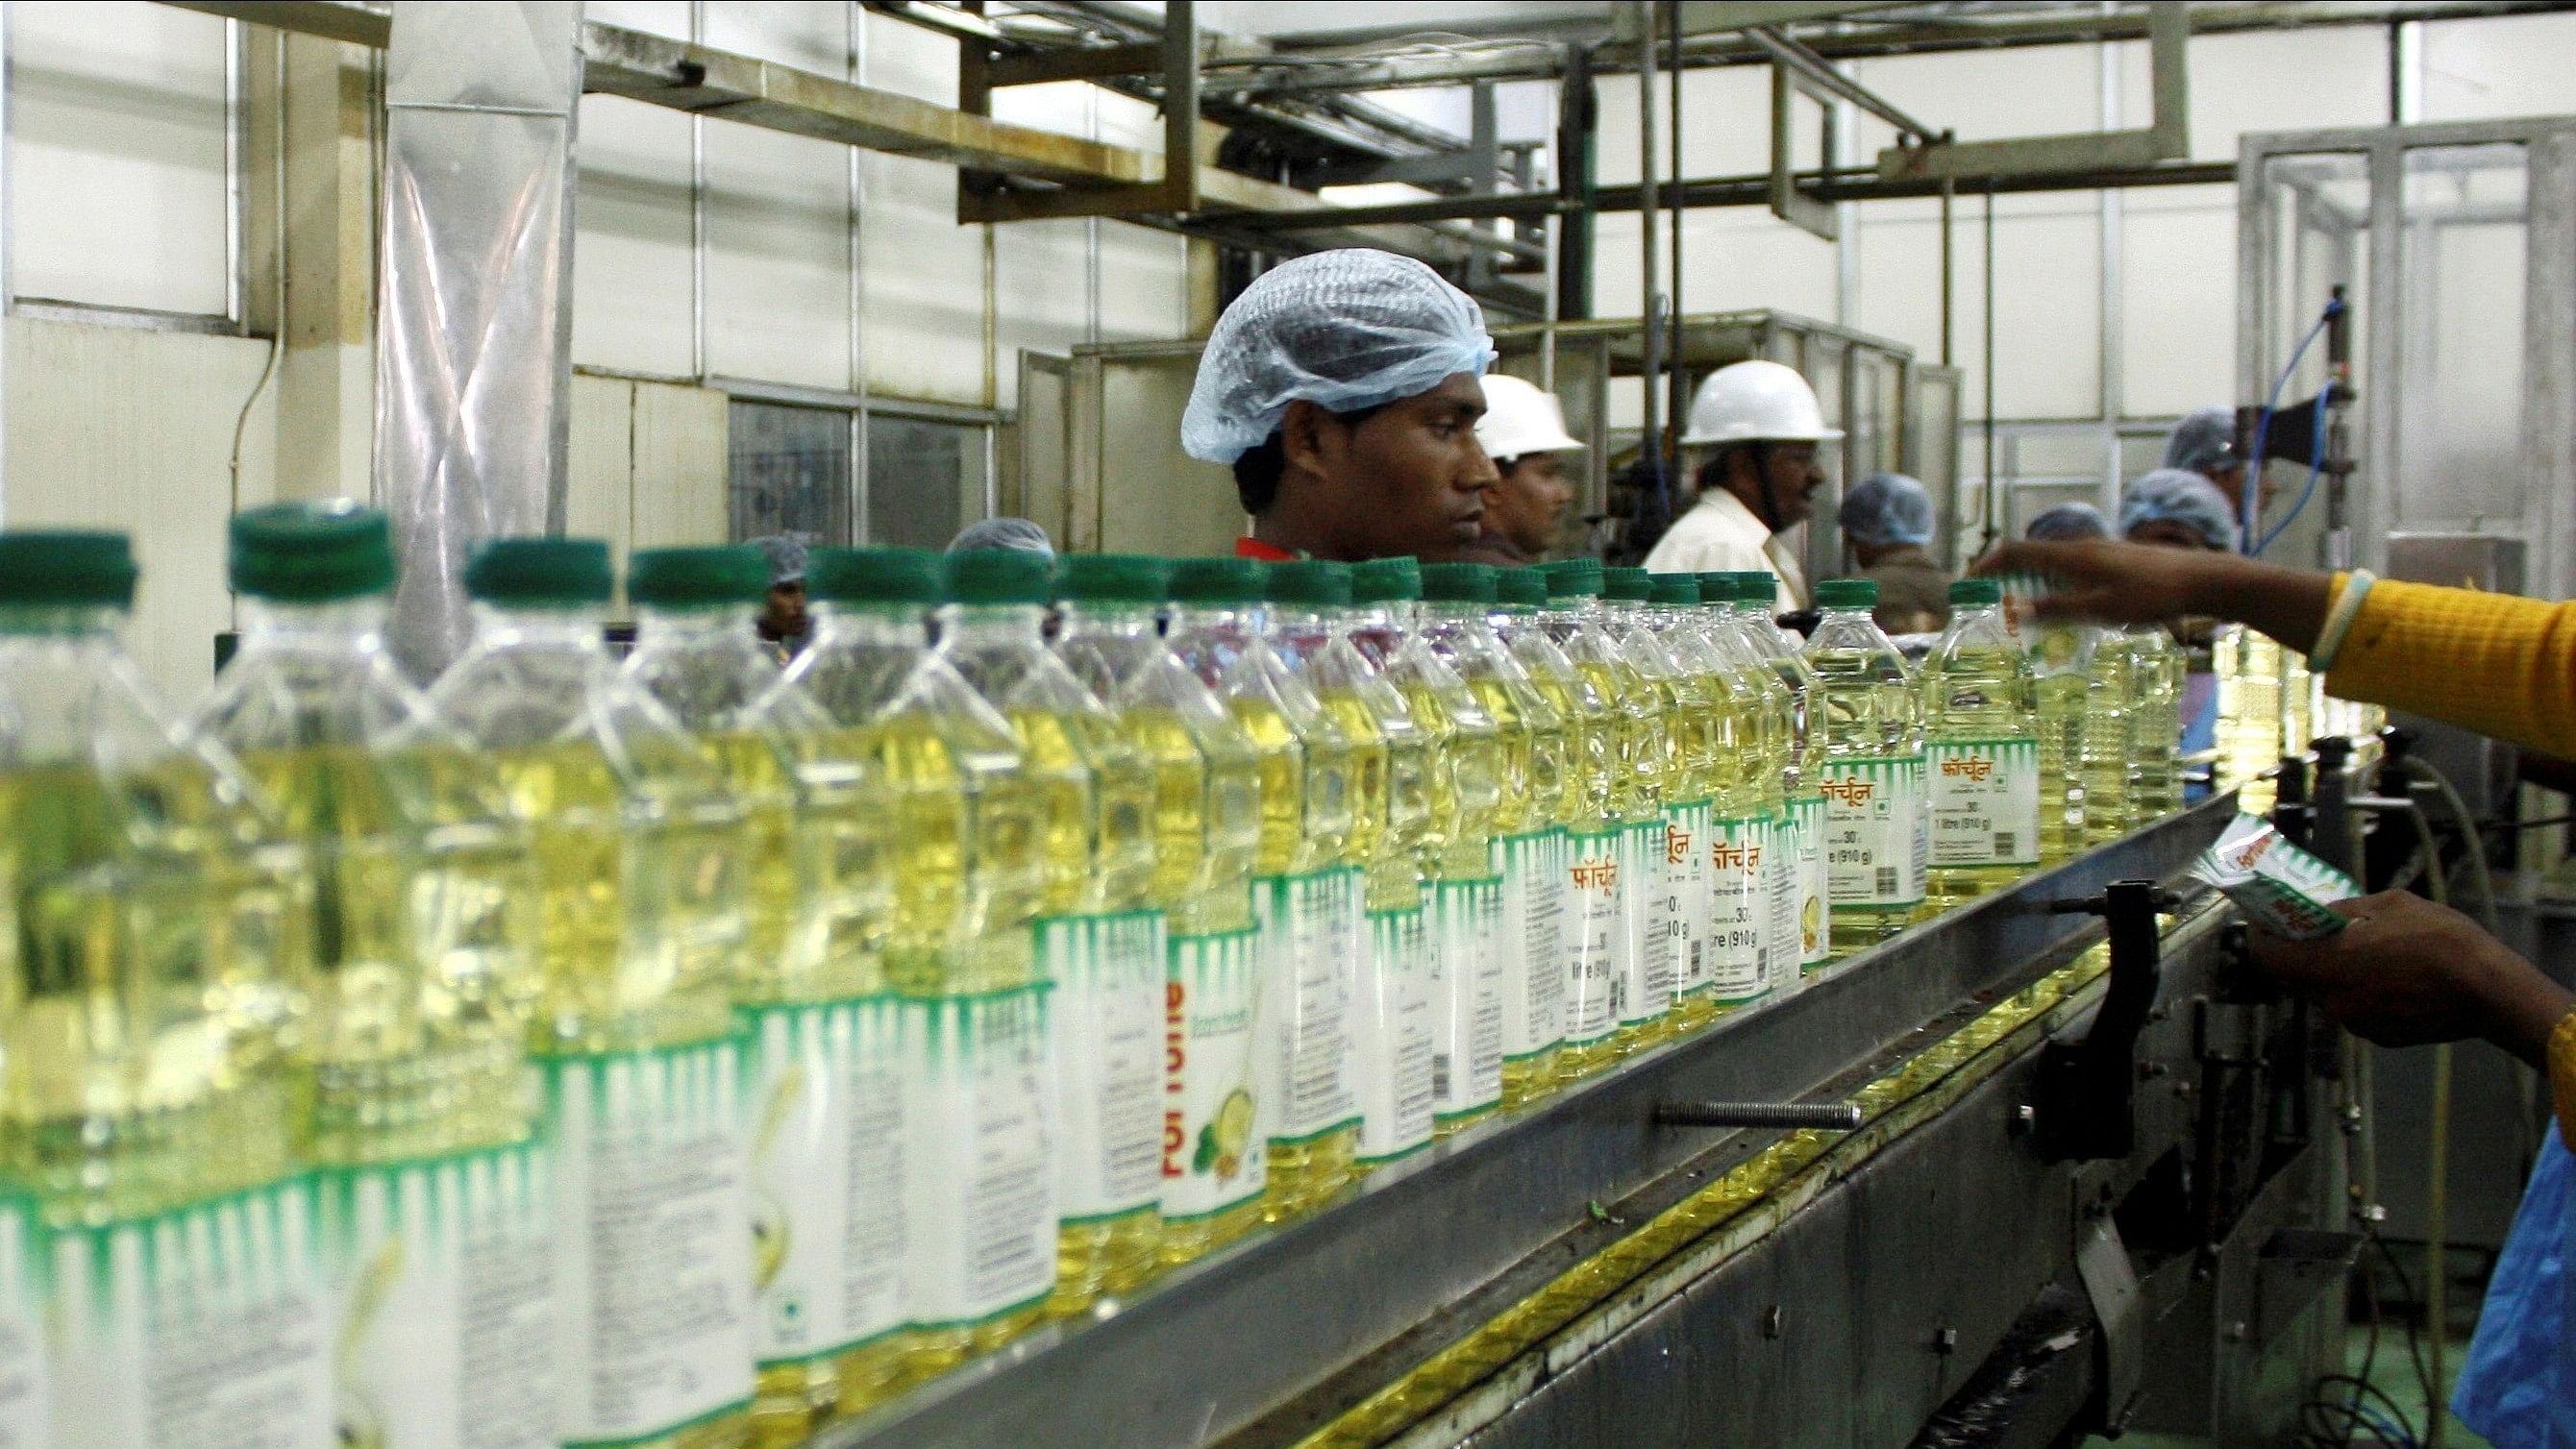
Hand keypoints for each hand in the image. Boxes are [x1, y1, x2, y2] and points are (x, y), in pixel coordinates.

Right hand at [1973, 539, 2333, 653]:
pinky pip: (2075, 570)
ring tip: (2029, 613)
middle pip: (2033, 555)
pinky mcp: (2118, 561)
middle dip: (2008, 577)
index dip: (1988, 565)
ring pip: (2055, 564)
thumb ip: (2058, 609)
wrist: (2205, 580)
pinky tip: (2071, 610)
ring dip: (2035, 584)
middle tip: (1994, 603)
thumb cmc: (2153, 595)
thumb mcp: (2101, 609)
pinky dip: (2058, 586)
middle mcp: (2083, 547)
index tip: (1968, 584)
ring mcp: (2102, 552)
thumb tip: (2016, 609)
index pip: (2016, 551)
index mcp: (2072, 555)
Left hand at [2245, 890, 2575, 1066]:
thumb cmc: (2440, 940)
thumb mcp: (2388, 905)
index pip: (2265, 955)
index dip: (2260, 935)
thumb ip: (2345, 910)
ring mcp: (2356, 1023)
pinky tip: (2391, 974)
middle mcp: (2332, 1000)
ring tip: (2365, 948)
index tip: (2266, 920)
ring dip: (2333, 970)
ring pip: (2327, 992)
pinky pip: (2355, 1008)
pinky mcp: (2380, 1037)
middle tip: (2314, 928)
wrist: (2489, 989)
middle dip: (2299, 951)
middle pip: (2294, 975)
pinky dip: (2361, 990)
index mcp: (2325, 965)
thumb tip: (2324, 912)